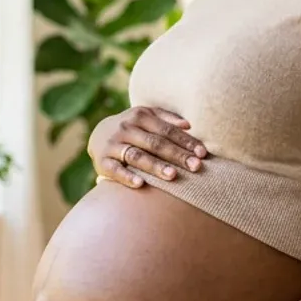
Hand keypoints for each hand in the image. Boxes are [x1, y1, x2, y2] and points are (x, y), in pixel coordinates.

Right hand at [89, 106, 206, 187]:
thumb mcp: (146, 116)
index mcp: (139, 116)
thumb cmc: (132, 127)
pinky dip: (127, 177)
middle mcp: (125, 128)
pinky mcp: (102, 162)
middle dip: (176, 155)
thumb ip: (166, 118)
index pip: (166, 130)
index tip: (202, 153)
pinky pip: (115, 170)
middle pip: (155, 143)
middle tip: (195, 166)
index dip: (185, 141)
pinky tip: (141, 184)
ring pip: (137, 156)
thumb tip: (188, 125)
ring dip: (155, 166)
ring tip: (173, 175)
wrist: (98, 135)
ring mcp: (113, 145)